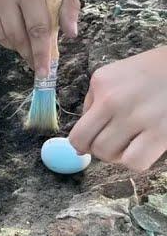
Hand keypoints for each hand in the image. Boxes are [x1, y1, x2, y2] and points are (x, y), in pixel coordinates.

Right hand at [0, 0, 80, 77]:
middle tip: (36, 63)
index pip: (38, 28)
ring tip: (25, 44)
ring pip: (1, 36)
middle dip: (29, 53)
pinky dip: (1, 36)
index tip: (45, 72)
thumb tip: (70, 34)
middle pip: (18, 36)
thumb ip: (67, 5)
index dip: (42, 53)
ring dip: (15, 45)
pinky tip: (11, 31)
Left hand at [69, 46, 166, 171]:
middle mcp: (114, 100)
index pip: (77, 132)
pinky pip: (134, 162)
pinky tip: (145, 147)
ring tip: (132, 141)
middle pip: (90, 146)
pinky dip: (136, 161)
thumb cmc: (153, 73)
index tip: (96, 140)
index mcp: (101, 83)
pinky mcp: (161, 131)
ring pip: (108, 155)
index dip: (85, 143)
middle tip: (115, 141)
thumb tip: (80, 144)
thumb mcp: (116, 76)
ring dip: (118, 155)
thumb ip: (94, 103)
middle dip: (99, 150)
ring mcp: (137, 116)